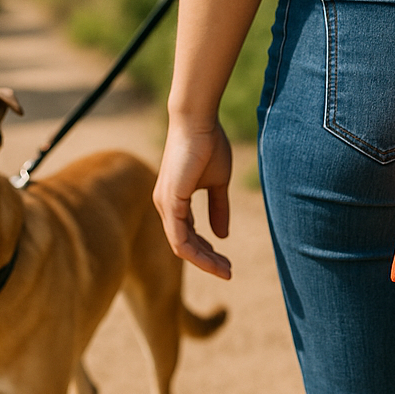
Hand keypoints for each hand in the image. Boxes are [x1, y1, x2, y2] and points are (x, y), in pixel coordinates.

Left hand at [153, 118, 232, 278]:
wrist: (198, 122)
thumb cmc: (208, 145)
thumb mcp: (218, 183)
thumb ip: (219, 208)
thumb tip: (222, 235)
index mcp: (175, 201)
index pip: (188, 236)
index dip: (207, 252)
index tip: (228, 262)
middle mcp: (165, 206)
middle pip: (184, 245)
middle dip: (208, 261)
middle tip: (229, 271)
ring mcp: (165, 204)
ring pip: (181, 246)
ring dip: (204, 261)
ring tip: (225, 269)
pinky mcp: (170, 201)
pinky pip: (179, 237)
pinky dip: (196, 252)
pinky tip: (213, 259)